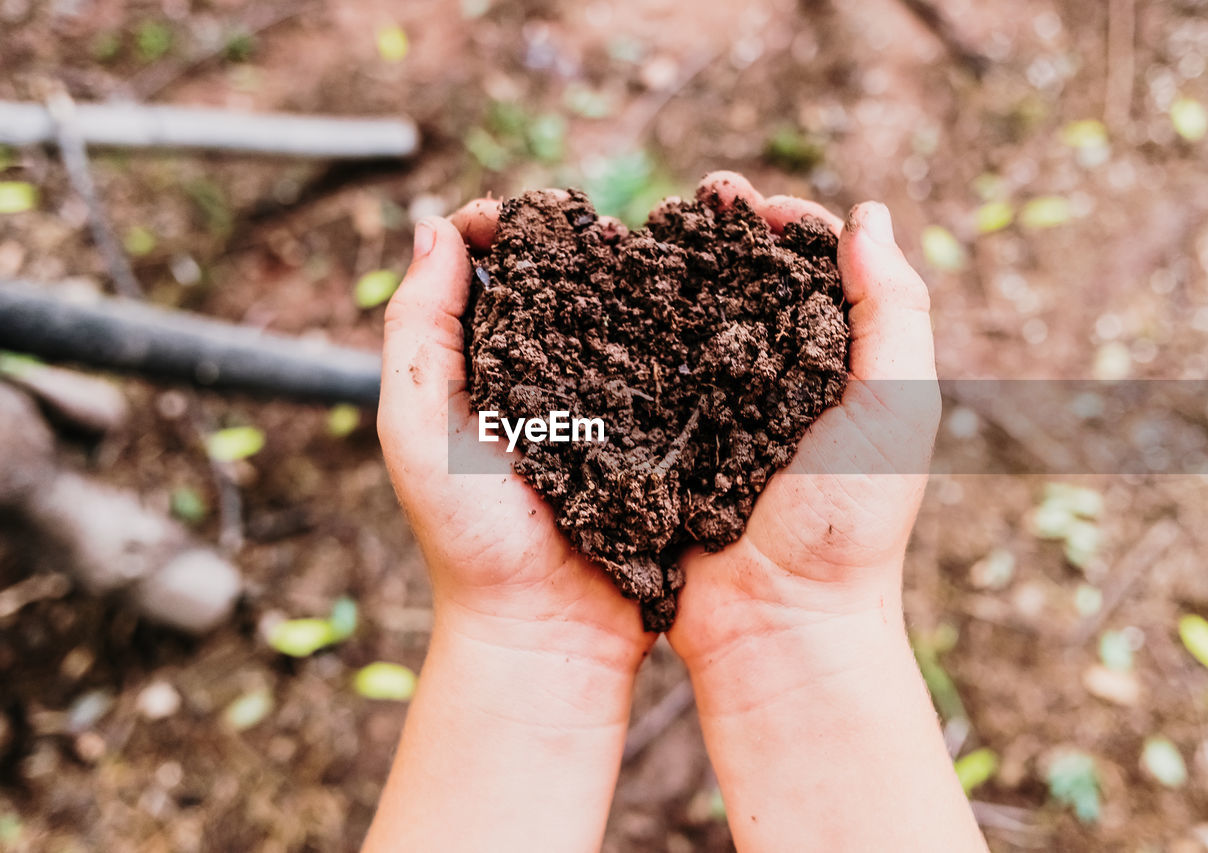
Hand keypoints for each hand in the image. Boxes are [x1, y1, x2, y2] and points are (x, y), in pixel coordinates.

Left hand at [377, 202, 653, 673]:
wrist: (547, 627)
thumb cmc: (470, 533)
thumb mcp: (417, 426)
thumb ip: (417, 329)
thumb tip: (433, 225)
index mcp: (478, 366)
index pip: (486, 271)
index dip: (502, 229)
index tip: (530, 213)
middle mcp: (542, 374)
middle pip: (559, 284)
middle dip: (580, 244)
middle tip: (607, 225)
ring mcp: (604, 403)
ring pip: (622, 319)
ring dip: (639, 283)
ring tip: (660, 253)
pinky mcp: (656, 434)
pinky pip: (670, 372)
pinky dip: (681, 337)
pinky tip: (700, 311)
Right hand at [664, 172, 940, 700]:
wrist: (778, 623)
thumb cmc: (847, 521)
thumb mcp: (896, 408)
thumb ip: (894, 311)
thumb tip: (868, 215)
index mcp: (837, 365)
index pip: (815, 270)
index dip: (788, 225)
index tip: (755, 202)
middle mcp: (776, 378)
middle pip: (747, 282)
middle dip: (722, 232)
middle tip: (698, 193)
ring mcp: (716, 408)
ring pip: (691, 318)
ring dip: (672, 270)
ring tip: (645, 230)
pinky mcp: (666, 438)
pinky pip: (646, 372)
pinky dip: (631, 331)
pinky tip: (607, 298)